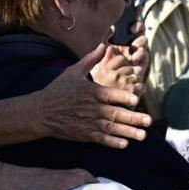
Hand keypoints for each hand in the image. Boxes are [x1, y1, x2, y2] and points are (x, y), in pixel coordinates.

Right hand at [31, 44, 150, 149]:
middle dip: (133, 118)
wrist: (40, 112)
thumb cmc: (58, 90)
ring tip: (142, 136)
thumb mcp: (73, 71)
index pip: (110, 95)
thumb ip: (91, 59)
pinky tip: (124, 145)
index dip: (123, 97)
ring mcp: (88, 122)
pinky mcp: (83, 134)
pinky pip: (100, 139)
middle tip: (149, 121)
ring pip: (111, 128)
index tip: (136, 99)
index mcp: (91, 92)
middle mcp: (91, 108)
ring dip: (128, 132)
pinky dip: (112, 143)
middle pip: (115, 113)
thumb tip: (103, 44)